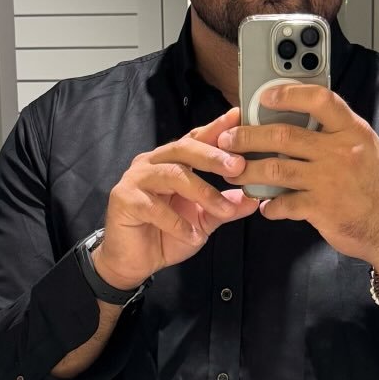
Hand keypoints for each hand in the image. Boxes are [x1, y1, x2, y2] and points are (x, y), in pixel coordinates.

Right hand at [93, 108, 259, 289]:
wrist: (135, 262)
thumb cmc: (167, 235)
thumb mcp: (203, 220)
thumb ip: (225, 207)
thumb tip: (254, 199)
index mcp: (171, 161)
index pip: (195, 139)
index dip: (216, 128)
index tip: (239, 117)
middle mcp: (152, 162)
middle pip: (183, 149)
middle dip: (213, 156)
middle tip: (238, 165)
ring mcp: (136, 179)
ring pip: (172, 175)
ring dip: (202, 192)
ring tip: (223, 210)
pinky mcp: (124, 200)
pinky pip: (154, 207)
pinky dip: (177, 222)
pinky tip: (193, 235)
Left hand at [219, 85, 378, 275]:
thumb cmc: (374, 185)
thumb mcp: (363, 148)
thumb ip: (334, 133)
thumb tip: (294, 120)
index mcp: (352, 131)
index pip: (319, 100)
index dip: (288, 94)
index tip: (264, 96)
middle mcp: (340, 152)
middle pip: (284, 135)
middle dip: (248, 136)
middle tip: (229, 140)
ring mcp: (329, 180)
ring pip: (275, 169)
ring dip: (248, 171)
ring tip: (233, 174)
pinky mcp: (321, 208)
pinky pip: (283, 204)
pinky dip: (269, 206)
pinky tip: (265, 206)